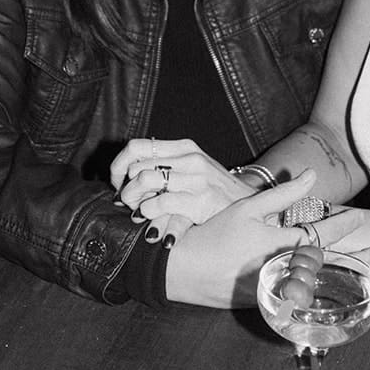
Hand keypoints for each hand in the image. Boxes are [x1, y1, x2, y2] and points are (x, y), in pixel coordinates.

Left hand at [111, 137, 253, 223]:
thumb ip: (166, 166)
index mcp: (185, 147)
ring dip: (134, 200)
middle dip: (125, 189)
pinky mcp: (200, 200)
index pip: (136, 147)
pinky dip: (148, 213)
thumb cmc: (216, 190)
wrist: (250, 204)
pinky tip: (151, 221)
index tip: (118, 183)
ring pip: (144, 180)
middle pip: (137, 166)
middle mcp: (190, 158)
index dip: (119, 165)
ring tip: (138, 212)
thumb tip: (126, 176)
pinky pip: (159, 202)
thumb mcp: (194, 169)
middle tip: (129, 204)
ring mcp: (196, 178)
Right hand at [164, 169, 369, 306]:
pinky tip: (327, 286)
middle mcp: (284, 270)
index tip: (360, 219)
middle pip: (330, 265)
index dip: (344, 225)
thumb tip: (310, 176)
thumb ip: (283, 194)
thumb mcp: (247, 208)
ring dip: (341, 275)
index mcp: (281, 245)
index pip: (322, 234)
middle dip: (359, 259)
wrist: (181, 269)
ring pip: (316, 282)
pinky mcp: (265, 303)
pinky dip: (314, 288)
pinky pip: (297, 294)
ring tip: (366, 270)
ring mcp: (276, 291)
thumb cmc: (213, 234)